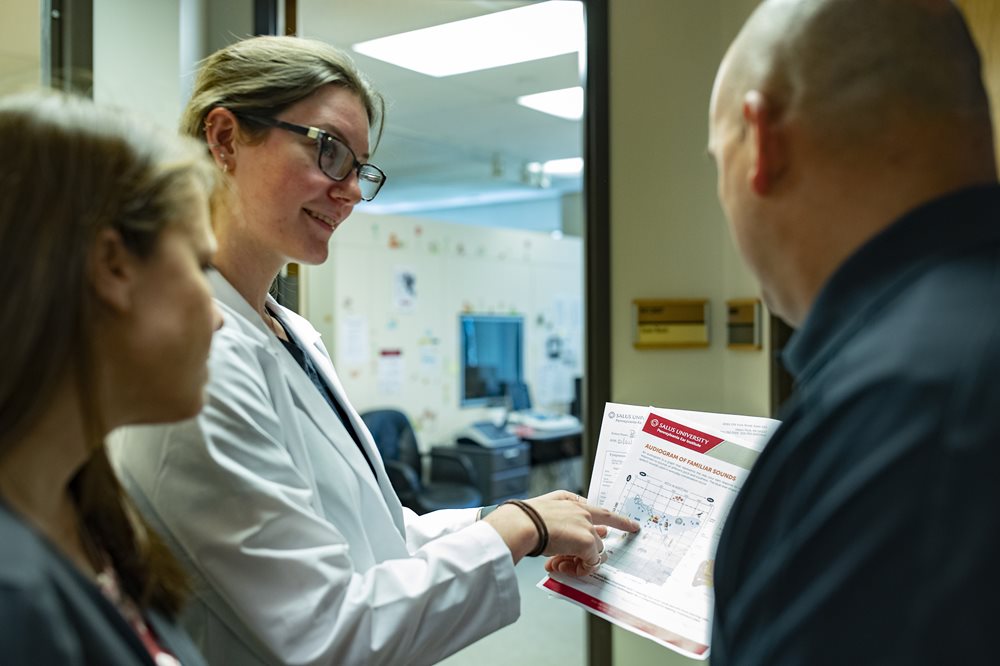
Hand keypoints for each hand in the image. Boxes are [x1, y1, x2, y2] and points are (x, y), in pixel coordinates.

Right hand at [482, 490, 638, 567]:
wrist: (523, 524)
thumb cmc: (526, 518)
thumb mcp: (546, 508)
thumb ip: (563, 514)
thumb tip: (573, 528)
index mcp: (573, 502)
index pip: (602, 511)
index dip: (620, 520)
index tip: (633, 526)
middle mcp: (584, 512)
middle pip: (600, 535)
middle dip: (590, 551)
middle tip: (573, 561)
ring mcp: (587, 526)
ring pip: (595, 550)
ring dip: (580, 562)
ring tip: (561, 566)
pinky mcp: (587, 542)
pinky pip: (591, 562)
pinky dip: (580, 569)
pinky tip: (564, 568)